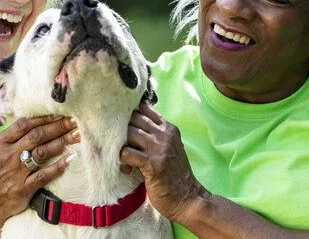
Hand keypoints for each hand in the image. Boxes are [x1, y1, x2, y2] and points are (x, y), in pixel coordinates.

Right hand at [0, 115, 78, 237]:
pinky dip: (58, 166)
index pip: (25, 125)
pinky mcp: (24, 188)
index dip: (44, 118)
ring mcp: (16, 172)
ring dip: (62, 142)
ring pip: (43, 152)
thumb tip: (34, 121)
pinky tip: (70, 159)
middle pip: (37, 136)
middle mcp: (8, 155)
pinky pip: (44, 175)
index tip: (60, 112)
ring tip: (77, 134)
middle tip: (74, 120)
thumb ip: (12, 137)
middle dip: (58, 126)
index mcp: (0, 143)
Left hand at [120, 103, 205, 222]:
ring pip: (129, 133)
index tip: (124, 126)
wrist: (187, 198)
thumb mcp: (170, 148)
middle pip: (133, 119)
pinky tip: (127, 169)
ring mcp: (159, 148)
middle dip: (122, 130)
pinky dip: (123, 160)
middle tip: (121, 144)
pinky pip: (127, 153)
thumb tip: (132, 124)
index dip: (130, 115)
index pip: (144, 109)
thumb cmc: (174, 174)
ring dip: (121, 146)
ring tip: (125, 159)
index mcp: (169, 128)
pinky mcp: (152, 163)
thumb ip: (156, 134)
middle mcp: (165, 135)